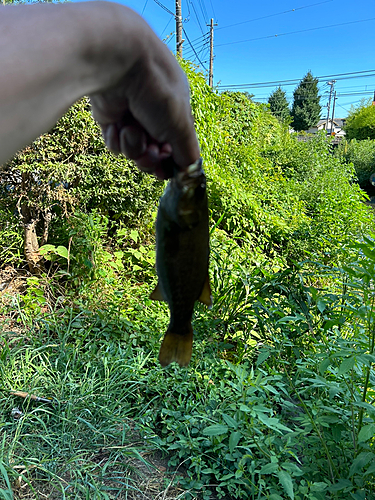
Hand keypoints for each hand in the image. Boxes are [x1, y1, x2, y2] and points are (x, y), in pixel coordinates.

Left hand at [89, 7, 199, 178]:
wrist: (117, 63)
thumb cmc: (156, 91)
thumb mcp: (181, 126)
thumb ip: (187, 152)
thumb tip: (189, 172)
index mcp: (177, 111)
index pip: (177, 145)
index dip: (171, 162)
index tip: (167, 172)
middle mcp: (154, 114)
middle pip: (155, 154)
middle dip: (151, 159)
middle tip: (150, 154)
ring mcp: (131, 116)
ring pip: (134, 151)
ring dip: (133, 146)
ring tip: (131, 130)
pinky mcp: (109, 119)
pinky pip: (115, 144)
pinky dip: (116, 140)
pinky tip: (116, 126)